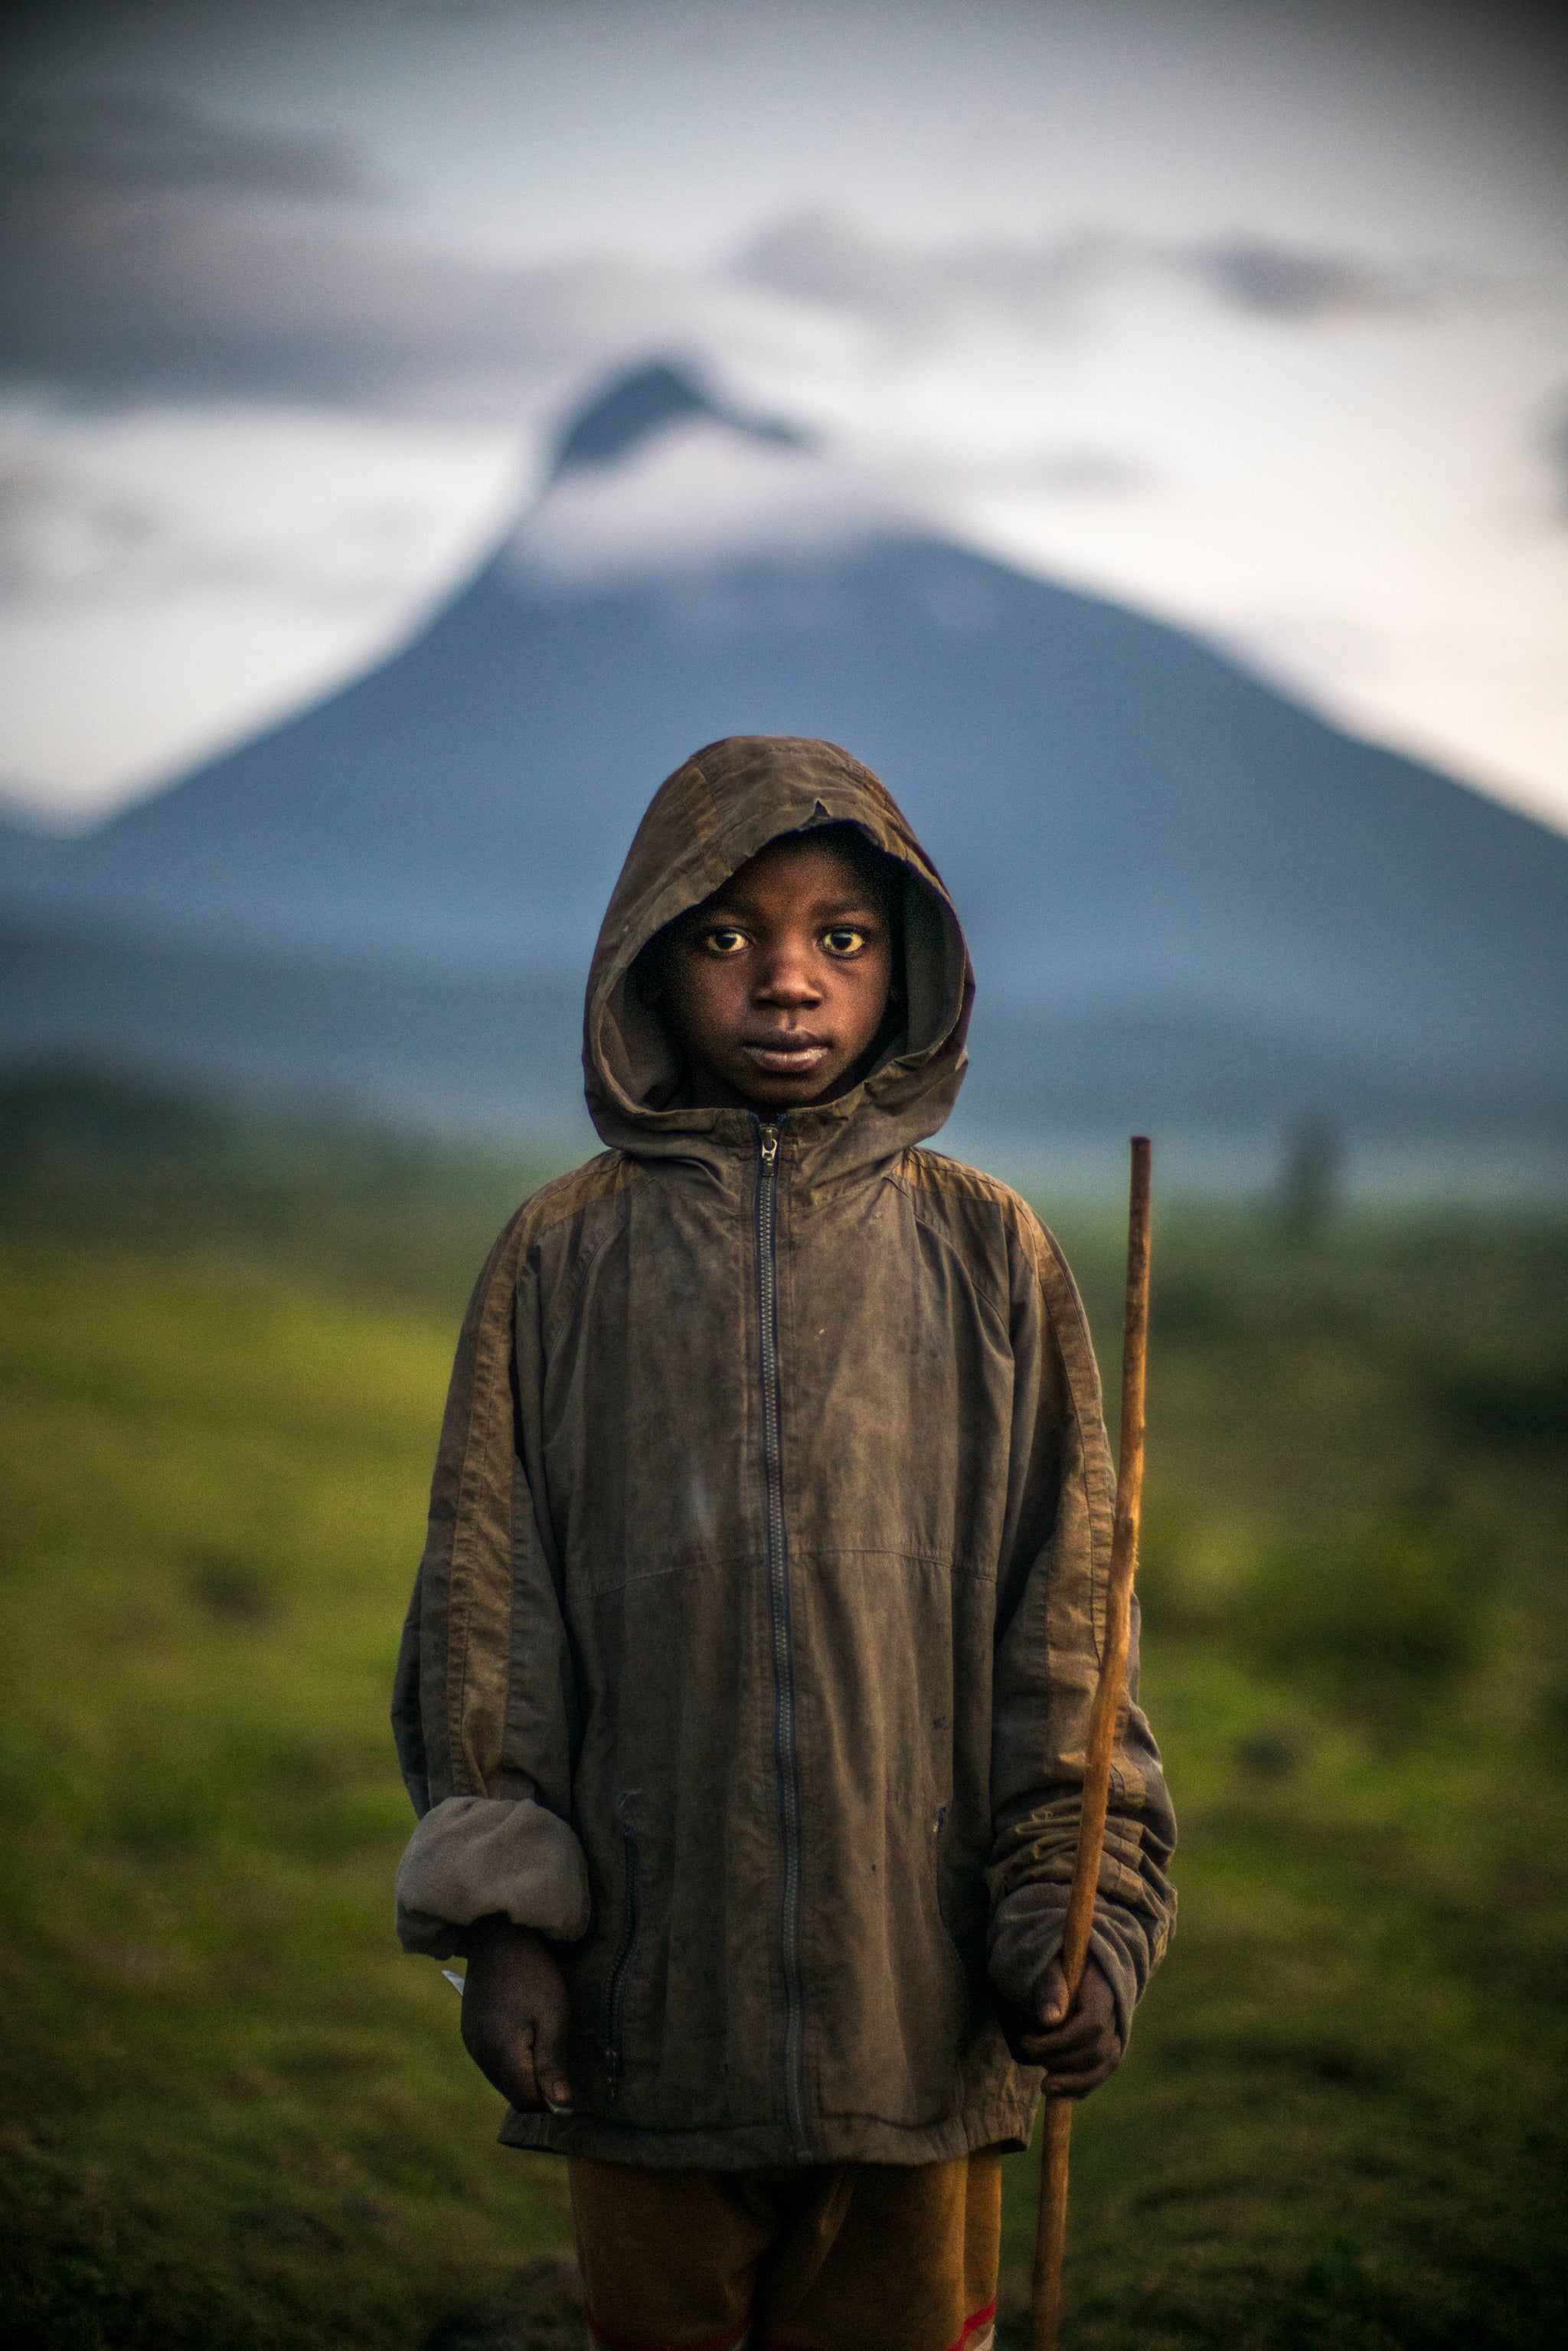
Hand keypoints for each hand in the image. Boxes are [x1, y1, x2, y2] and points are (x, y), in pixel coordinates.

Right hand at [458, 1918, 572, 2111]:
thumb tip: (562, 2106)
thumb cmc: (534, 1975)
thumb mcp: (553, 2017)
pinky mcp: (469, 2032)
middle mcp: (480, 2055)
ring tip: (544, 2042)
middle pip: (514, 2094)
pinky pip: (492, 2062)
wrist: (500, 1937)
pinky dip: (510, 2060)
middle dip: (539, 2088)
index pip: (527, 2102)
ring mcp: (472, 2043)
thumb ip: (553, 2065)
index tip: (573, 2087)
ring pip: (502, 2079)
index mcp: (501, 2055)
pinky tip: (525, 2035)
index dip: (552, 2101)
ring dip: (524, 2074)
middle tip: (561, 2060)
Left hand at [1005, 1955, 1121, 2098]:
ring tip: (1045, 2086)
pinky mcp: (1108, 2047)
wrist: (1071, 1963)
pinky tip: (1060, 2093)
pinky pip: (1102, 2073)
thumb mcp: (1047, 1962)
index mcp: (1103, 1986)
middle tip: (1028, 2050)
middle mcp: (1115, 2012)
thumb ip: (1049, 1985)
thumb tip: (1050, 2019)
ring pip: (1104, 2066)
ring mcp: (1115, 2031)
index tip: (1029, 2041)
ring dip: (1073, 2081)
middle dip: (1061, 2060)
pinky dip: (1082, 2087)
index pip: (1093, 2023)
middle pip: (1097, 2049)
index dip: (1062, 2040)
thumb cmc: (1055, 1960)